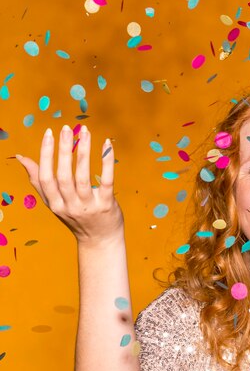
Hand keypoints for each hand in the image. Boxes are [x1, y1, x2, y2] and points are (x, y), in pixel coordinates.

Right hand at [15, 125, 123, 244]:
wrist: (99, 241)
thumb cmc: (76, 218)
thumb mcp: (55, 203)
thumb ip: (39, 181)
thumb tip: (21, 157)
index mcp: (55, 204)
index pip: (45, 178)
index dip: (46, 155)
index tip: (49, 133)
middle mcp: (70, 206)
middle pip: (64, 176)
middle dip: (63, 151)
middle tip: (66, 129)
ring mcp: (89, 206)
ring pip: (84, 177)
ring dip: (84, 152)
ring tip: (85, 132)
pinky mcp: (107, 205)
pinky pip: (106, 181)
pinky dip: (106, 162)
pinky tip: (107, 145)